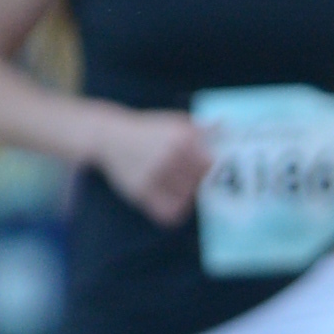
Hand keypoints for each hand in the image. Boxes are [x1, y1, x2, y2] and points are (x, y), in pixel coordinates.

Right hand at [100, 107, 214, 222]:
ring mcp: (155, 175)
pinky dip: (174, 210)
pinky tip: (172, 200)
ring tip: (178, 186)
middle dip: (197, 181)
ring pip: (186, 197)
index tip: (204, 168)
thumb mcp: (173, 121)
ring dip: (186, 195)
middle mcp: (170, 156)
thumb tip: (224, 126)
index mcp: (182, 138)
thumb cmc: (146, 130)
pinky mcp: (141, 191)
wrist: (109, 137)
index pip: (210, 164)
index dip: (209, 168)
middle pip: (199, 181)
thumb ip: (200, 128)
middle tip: (190, 178)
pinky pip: (168, 212)